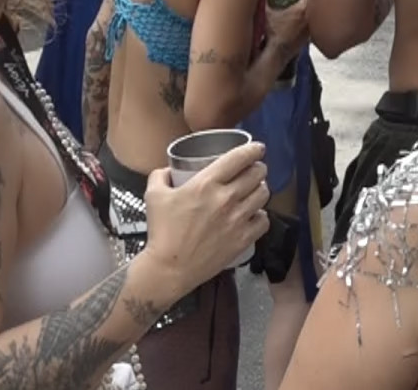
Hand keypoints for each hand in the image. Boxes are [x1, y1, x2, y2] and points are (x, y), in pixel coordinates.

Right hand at [138, 142, 268, 294]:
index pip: (239, 157)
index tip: (257, 148)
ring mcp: (237, 219)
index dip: (253, 149)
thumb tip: (169, 170)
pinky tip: (254, 215)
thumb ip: (160, 176)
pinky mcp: (243, 239)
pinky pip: (264, 220)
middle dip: (258, 168)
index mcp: (206, 183)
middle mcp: (226, 198)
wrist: (169, 268)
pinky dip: (261, 215)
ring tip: (254, 190)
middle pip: (257, 174)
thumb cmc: (161, 232)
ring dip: (261, 189)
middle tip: (254, 170)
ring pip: (264, 194)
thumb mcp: (153, 196)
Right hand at [263, 0, 309, 60]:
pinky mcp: (308, 39)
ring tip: (294, 13)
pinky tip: (294, 26)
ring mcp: (310, 29)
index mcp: (301, 9)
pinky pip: (308, 27)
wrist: (277, 53)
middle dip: (303, 1)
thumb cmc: (273, 33)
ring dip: (304, 13)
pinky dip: (303, 25)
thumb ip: (264, 0)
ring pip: (310, 16)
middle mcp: (309, 19)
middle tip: (294, 0)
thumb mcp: (266, 13)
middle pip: (310, 4)